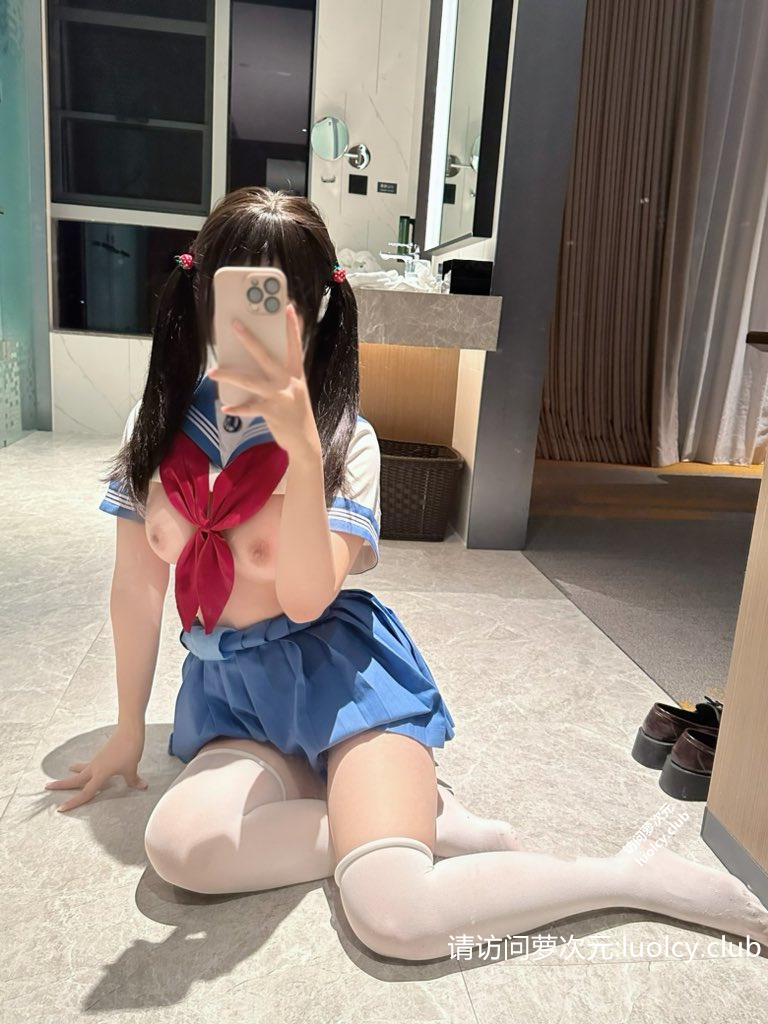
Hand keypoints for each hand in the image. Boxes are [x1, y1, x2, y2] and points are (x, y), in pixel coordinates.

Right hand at [44, 723, 147, 812]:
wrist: (129, 730)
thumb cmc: (129, 749)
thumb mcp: (131, 767)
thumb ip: (134, 779)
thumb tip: (142, 786)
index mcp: (100, 774)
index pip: (86, 793)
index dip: (73, 802)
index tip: (60, 808)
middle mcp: (95, 767)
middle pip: (75, 779)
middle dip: (61, 784)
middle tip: (47, 786)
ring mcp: (97, 760)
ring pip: (81, 770)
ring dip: (73, 772)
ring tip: (67, 770)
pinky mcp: (101, 754)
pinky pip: (90, 764)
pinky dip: (84, 766)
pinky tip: (86, 764)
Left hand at [207, 303, 321, 458]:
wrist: (305, 440)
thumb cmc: (296, 411)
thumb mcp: (295, 388)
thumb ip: (282, 373)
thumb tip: (259, 358)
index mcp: (295, 373)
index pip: (294, 345)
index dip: (292, 326)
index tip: (288, 307)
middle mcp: (288, 382)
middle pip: (266, 357)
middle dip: (249, 340)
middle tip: (235, 324)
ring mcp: (280, 397)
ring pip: (251, 381)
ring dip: (230, 376)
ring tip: (213, 373)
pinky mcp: (272, 412)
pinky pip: (250, 408)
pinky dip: (237, 408)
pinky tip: (226, 407)